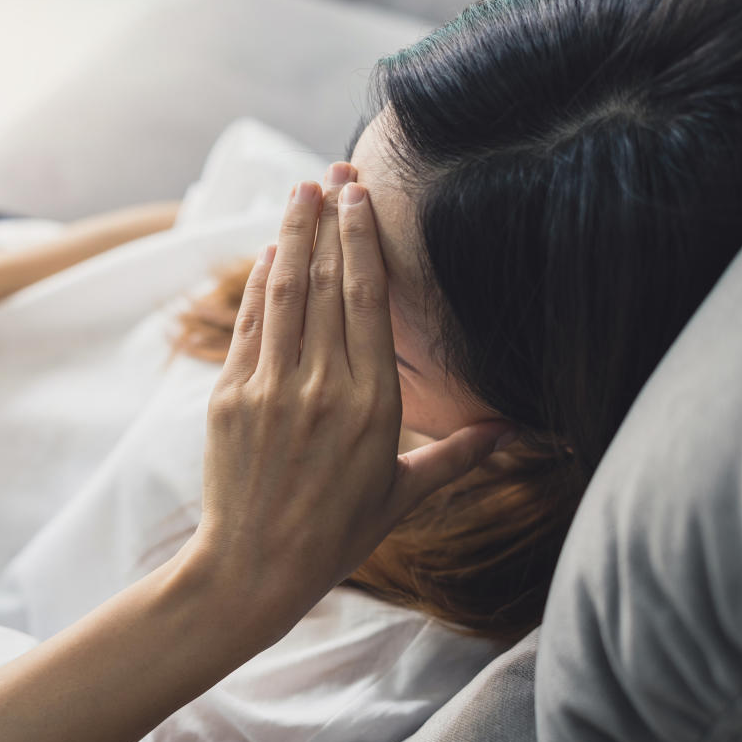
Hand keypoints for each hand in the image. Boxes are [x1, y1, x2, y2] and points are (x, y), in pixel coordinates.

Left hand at [186, 163, 515, 636]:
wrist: (255, 568)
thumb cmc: (335, 536)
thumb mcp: (402, 495)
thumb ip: (457, 456)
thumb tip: (511, 432)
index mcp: (373, 404)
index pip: (368, 301)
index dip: (363, 241)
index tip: (362, 196)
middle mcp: (324, 387)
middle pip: (326, 282)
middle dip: (329, 219)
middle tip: (332, 173)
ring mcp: (272, 389)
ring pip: (284, 293)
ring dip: (291, 235)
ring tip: (299, 192)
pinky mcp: (230, 398)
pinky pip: (249, 327)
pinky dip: (258, 285)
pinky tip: (269, 252)